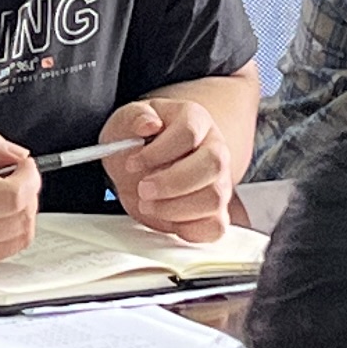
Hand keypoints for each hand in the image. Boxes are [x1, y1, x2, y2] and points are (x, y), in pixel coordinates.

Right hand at [0, 126, 41, 275]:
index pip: (15, 198)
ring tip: (0, 191)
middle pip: (23, 220)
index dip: (28, 175)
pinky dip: (7, 229)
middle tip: (12, 173)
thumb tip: (16, 155)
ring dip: (21, 212)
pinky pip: (3, 251)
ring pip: (19, 239)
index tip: (21, 162)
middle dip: (28, 192)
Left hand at [100, 95, 237, 237]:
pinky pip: (215, 227)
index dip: (160, 150)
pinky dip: (189, 229)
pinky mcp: (215, 212)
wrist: (140, 166)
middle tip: (143, 189)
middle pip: (212, 164)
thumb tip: (147, 123)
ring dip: (175, 208)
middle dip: (172, 182)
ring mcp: (219, 182)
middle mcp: (214, 149)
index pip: (189, 132)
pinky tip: (167, 218)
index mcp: (196, 120)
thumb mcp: (127, 120)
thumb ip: (135, 117)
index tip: (133, 162)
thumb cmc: (138, 140)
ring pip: (214, 198)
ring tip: (147, 204)